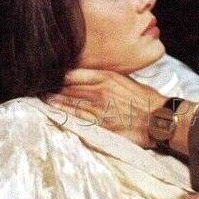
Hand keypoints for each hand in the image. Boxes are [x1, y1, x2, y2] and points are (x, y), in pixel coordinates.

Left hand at [49, 69, 166, 147]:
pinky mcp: (101, 123)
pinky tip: (55, 112)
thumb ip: (109, 79)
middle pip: (69, 88)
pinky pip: (78, 118)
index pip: (76, 74)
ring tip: (43, 99)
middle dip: (53, 87)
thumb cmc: (147, 99)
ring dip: (55, 101)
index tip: (50, 75)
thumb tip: (93, 79)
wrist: (159, 118)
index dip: (60, 75)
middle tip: (39, 86)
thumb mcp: (128, 82)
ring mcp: (99, 107)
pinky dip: (65, 114)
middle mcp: (100, 90)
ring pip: (70, 102)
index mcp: (108, 77)